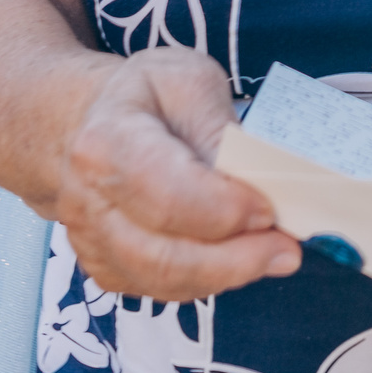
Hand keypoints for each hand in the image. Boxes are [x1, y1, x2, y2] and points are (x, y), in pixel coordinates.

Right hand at [56, 48, 301, 301]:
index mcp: (106, 143)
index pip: (168, 195)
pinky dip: (205, 281)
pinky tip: (237, 258)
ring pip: (162, 282)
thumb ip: (221, 129)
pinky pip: (158, 291)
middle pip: (162, 256)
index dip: (225, 211)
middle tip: (287, 249)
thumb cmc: (145, 98)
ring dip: (226, 276)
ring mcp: (90, 242)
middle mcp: (88, 201)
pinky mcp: (105, 267)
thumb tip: (259, 180)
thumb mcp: (190, 82)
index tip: (270, 209)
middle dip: (235, 260)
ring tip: (273, 254)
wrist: (84, 122)